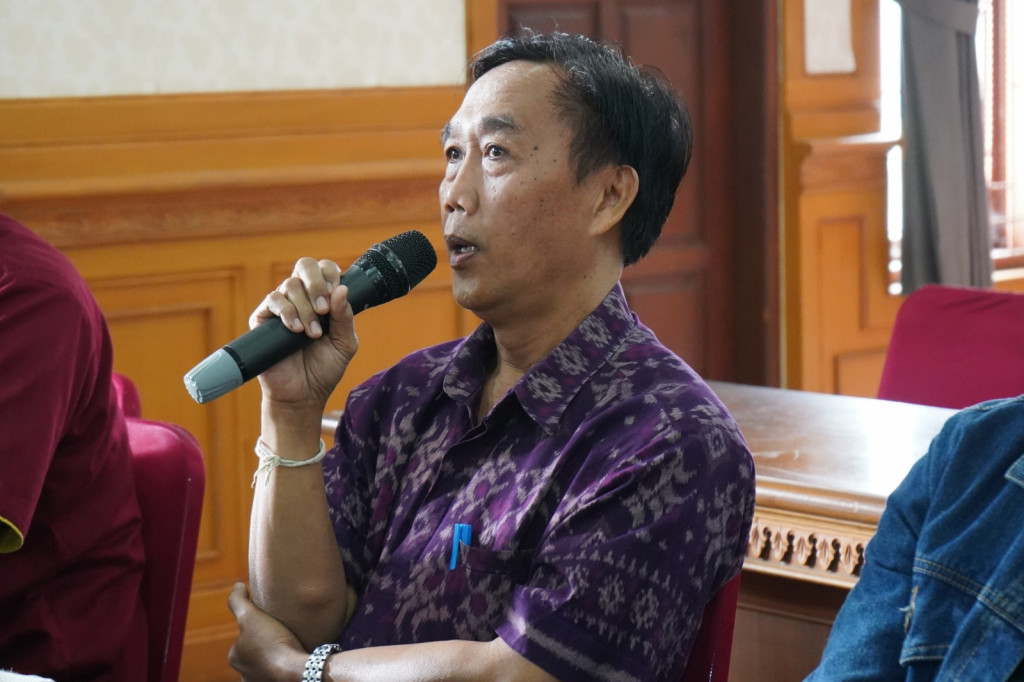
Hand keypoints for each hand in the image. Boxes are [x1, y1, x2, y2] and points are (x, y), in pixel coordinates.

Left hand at [227, 582, 306, 681]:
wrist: (294, 670)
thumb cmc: (271, 642)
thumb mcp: (250, 615)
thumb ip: (239, 601)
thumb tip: (236, 586)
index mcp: (235, 657)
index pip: (244, 637)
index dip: (258, 626)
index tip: (271, 621)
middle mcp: (243, 674)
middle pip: (255, 652)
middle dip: (265, 644)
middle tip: (282, 633)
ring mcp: (260, 681)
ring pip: (266, 664)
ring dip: (275, 656)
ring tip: (290, 645)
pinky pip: (278, 672)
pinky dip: (284, 666)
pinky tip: (294, 658)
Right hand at [249, 258, 359, 408]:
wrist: (303, 394)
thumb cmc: (324, 369)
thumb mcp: (344, 343)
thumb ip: (344, 317)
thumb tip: (342, 289)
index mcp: (323, 298)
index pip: (324, 269)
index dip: (329, 274)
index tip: (336, 292)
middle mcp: (301, 298)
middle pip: (304, 266)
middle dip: (316, 283)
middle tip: (324, 309)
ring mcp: (281, 307)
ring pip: (290, 285)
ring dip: (305, 308)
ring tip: (312, 334)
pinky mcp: (263, 319)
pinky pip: (273, 301)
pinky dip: (287, 312)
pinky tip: (296, 330)